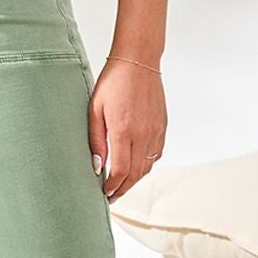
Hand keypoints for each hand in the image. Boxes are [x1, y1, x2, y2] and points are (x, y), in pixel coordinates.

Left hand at [88, 58, 165, 200]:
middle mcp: (143, 134)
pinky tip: (135, 166)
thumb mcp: (95, 110)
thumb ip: (96, 140)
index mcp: (124, 130)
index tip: (104, 192)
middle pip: (136, 175)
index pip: (121, 171)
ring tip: (121, 184)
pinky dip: (145, 166)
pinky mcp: (163, 127)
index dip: (112, 186)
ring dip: (134, 180)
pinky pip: (156, 155)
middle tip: (111, 196)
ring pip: (147, 167)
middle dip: (122, 189)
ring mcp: (156, 131)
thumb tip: (97, 166)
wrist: (138, 62)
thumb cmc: (113, 82)